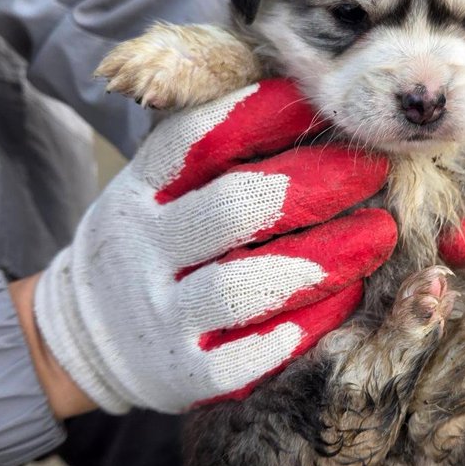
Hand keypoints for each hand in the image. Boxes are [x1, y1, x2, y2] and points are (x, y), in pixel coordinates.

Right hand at [33, 80, 395, 412]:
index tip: (318, 102)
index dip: (260, 116)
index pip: (197, 142)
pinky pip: (251, 354)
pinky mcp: (185, 374)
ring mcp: (161, 315)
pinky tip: (346, 297)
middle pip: (233, 208)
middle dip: (314, 183)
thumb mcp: (159, 185)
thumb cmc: (153, 242)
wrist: (85, 338)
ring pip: (246, 285)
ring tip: (379, 234)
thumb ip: (215, 147)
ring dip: (324, 257)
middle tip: (372, 169)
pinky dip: (304, 324)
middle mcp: (144, 249)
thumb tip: (300, 91)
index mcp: (140, 190)